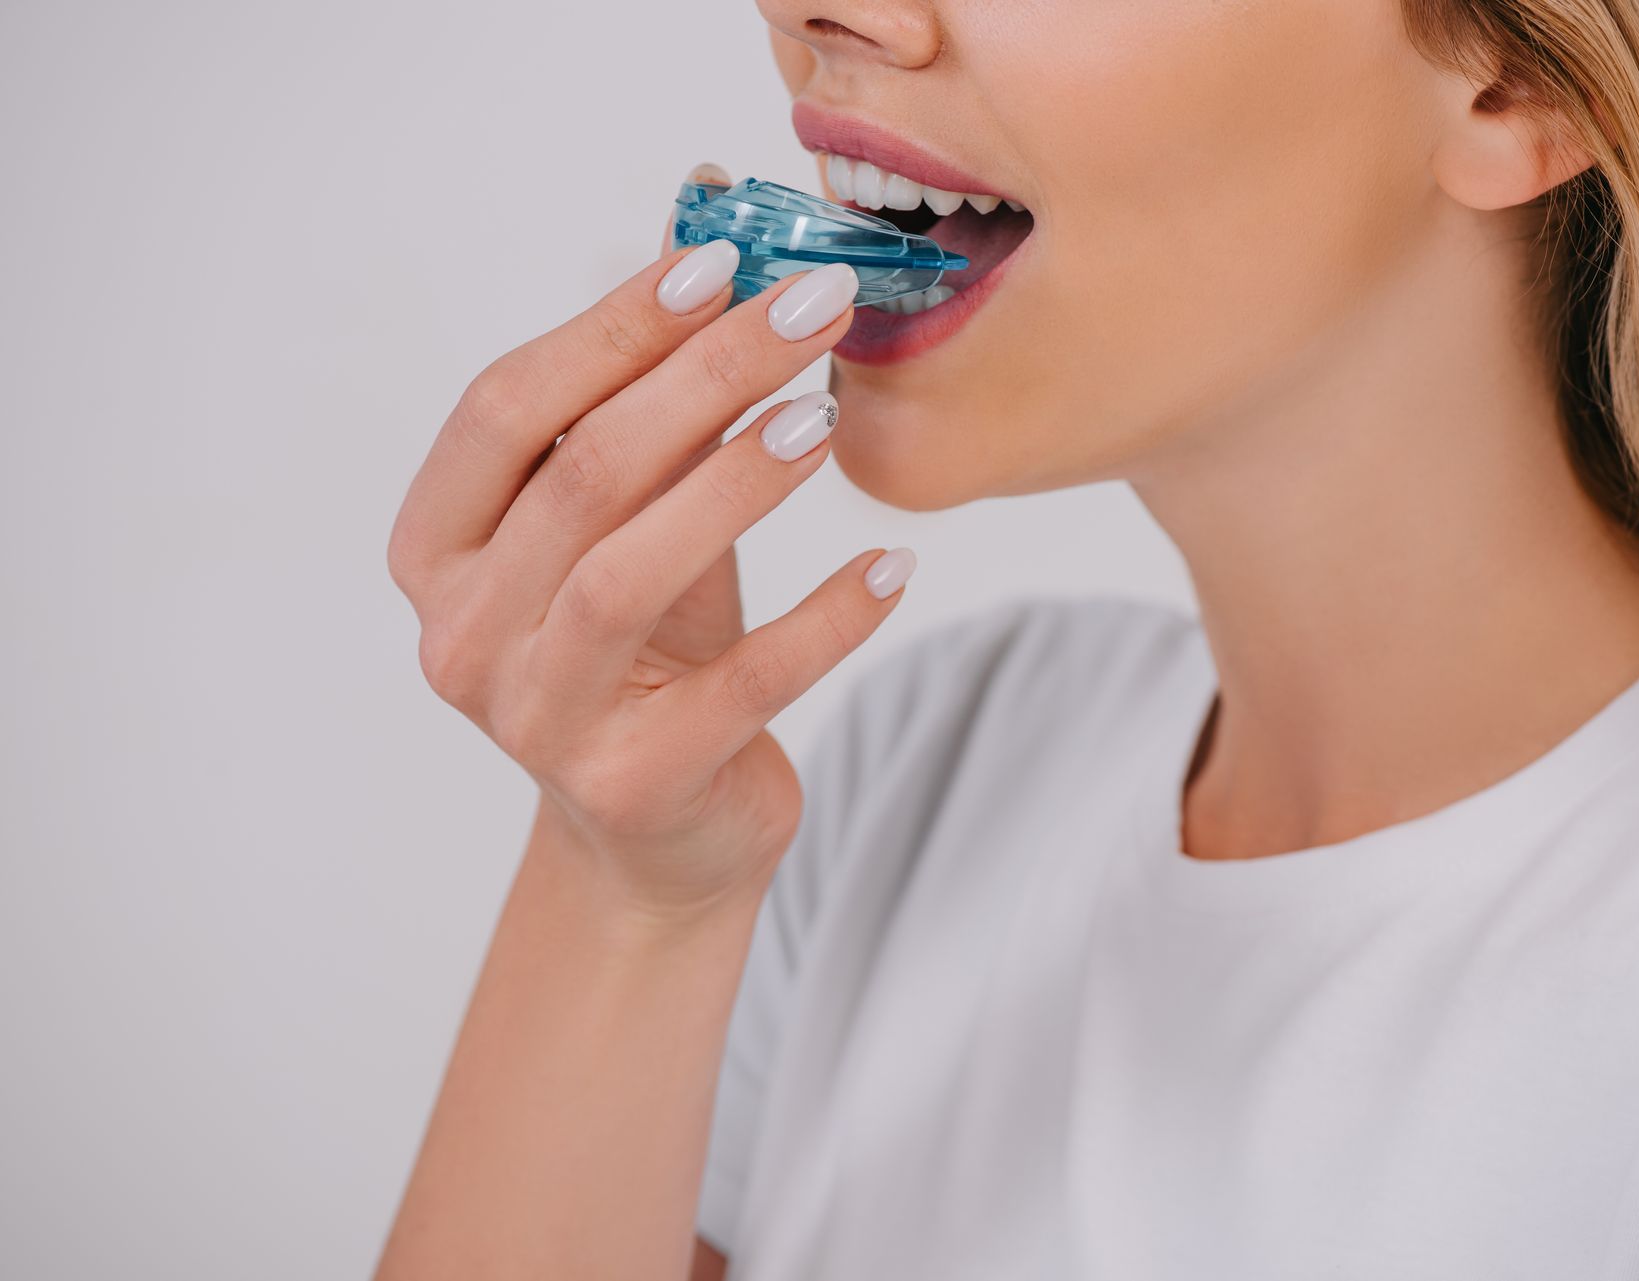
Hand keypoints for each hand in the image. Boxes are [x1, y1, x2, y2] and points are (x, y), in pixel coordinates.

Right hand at [388, 167, 914, 921]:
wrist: (660, 835)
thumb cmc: (647, 653)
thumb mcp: (638, 524)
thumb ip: (653, 405)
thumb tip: (709, 230)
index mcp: (437, 551)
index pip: (503, 410)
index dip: (608, 329)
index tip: (714, 264)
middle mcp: (464, 636)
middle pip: (580, 477)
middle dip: (702, 376)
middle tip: (809, 309)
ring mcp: (539, 720)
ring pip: (627, 573)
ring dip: (736, 482)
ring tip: (824, 417)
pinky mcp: (634, 785)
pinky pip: (742, 686)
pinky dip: (824, 620)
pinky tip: (892, 567)